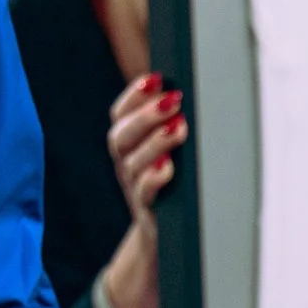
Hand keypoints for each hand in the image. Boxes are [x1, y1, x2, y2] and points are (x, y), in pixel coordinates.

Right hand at [106, 73, 184, 236]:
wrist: (171, 229)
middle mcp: (125, 162)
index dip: (134, 95)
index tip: (157, 78)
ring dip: (155, 142)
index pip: (121, 113)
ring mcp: (133, 185)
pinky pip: (144, 193)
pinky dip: (153, 178)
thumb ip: (171, 121)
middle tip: (174, 100)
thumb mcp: (169, 146)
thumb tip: (187, 90)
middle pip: (122, 135)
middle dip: (147, 115)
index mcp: (128, 141)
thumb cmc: (175, 178)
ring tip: (179, 128)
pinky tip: (168, 167)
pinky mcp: (147, 208)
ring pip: (133, 162)